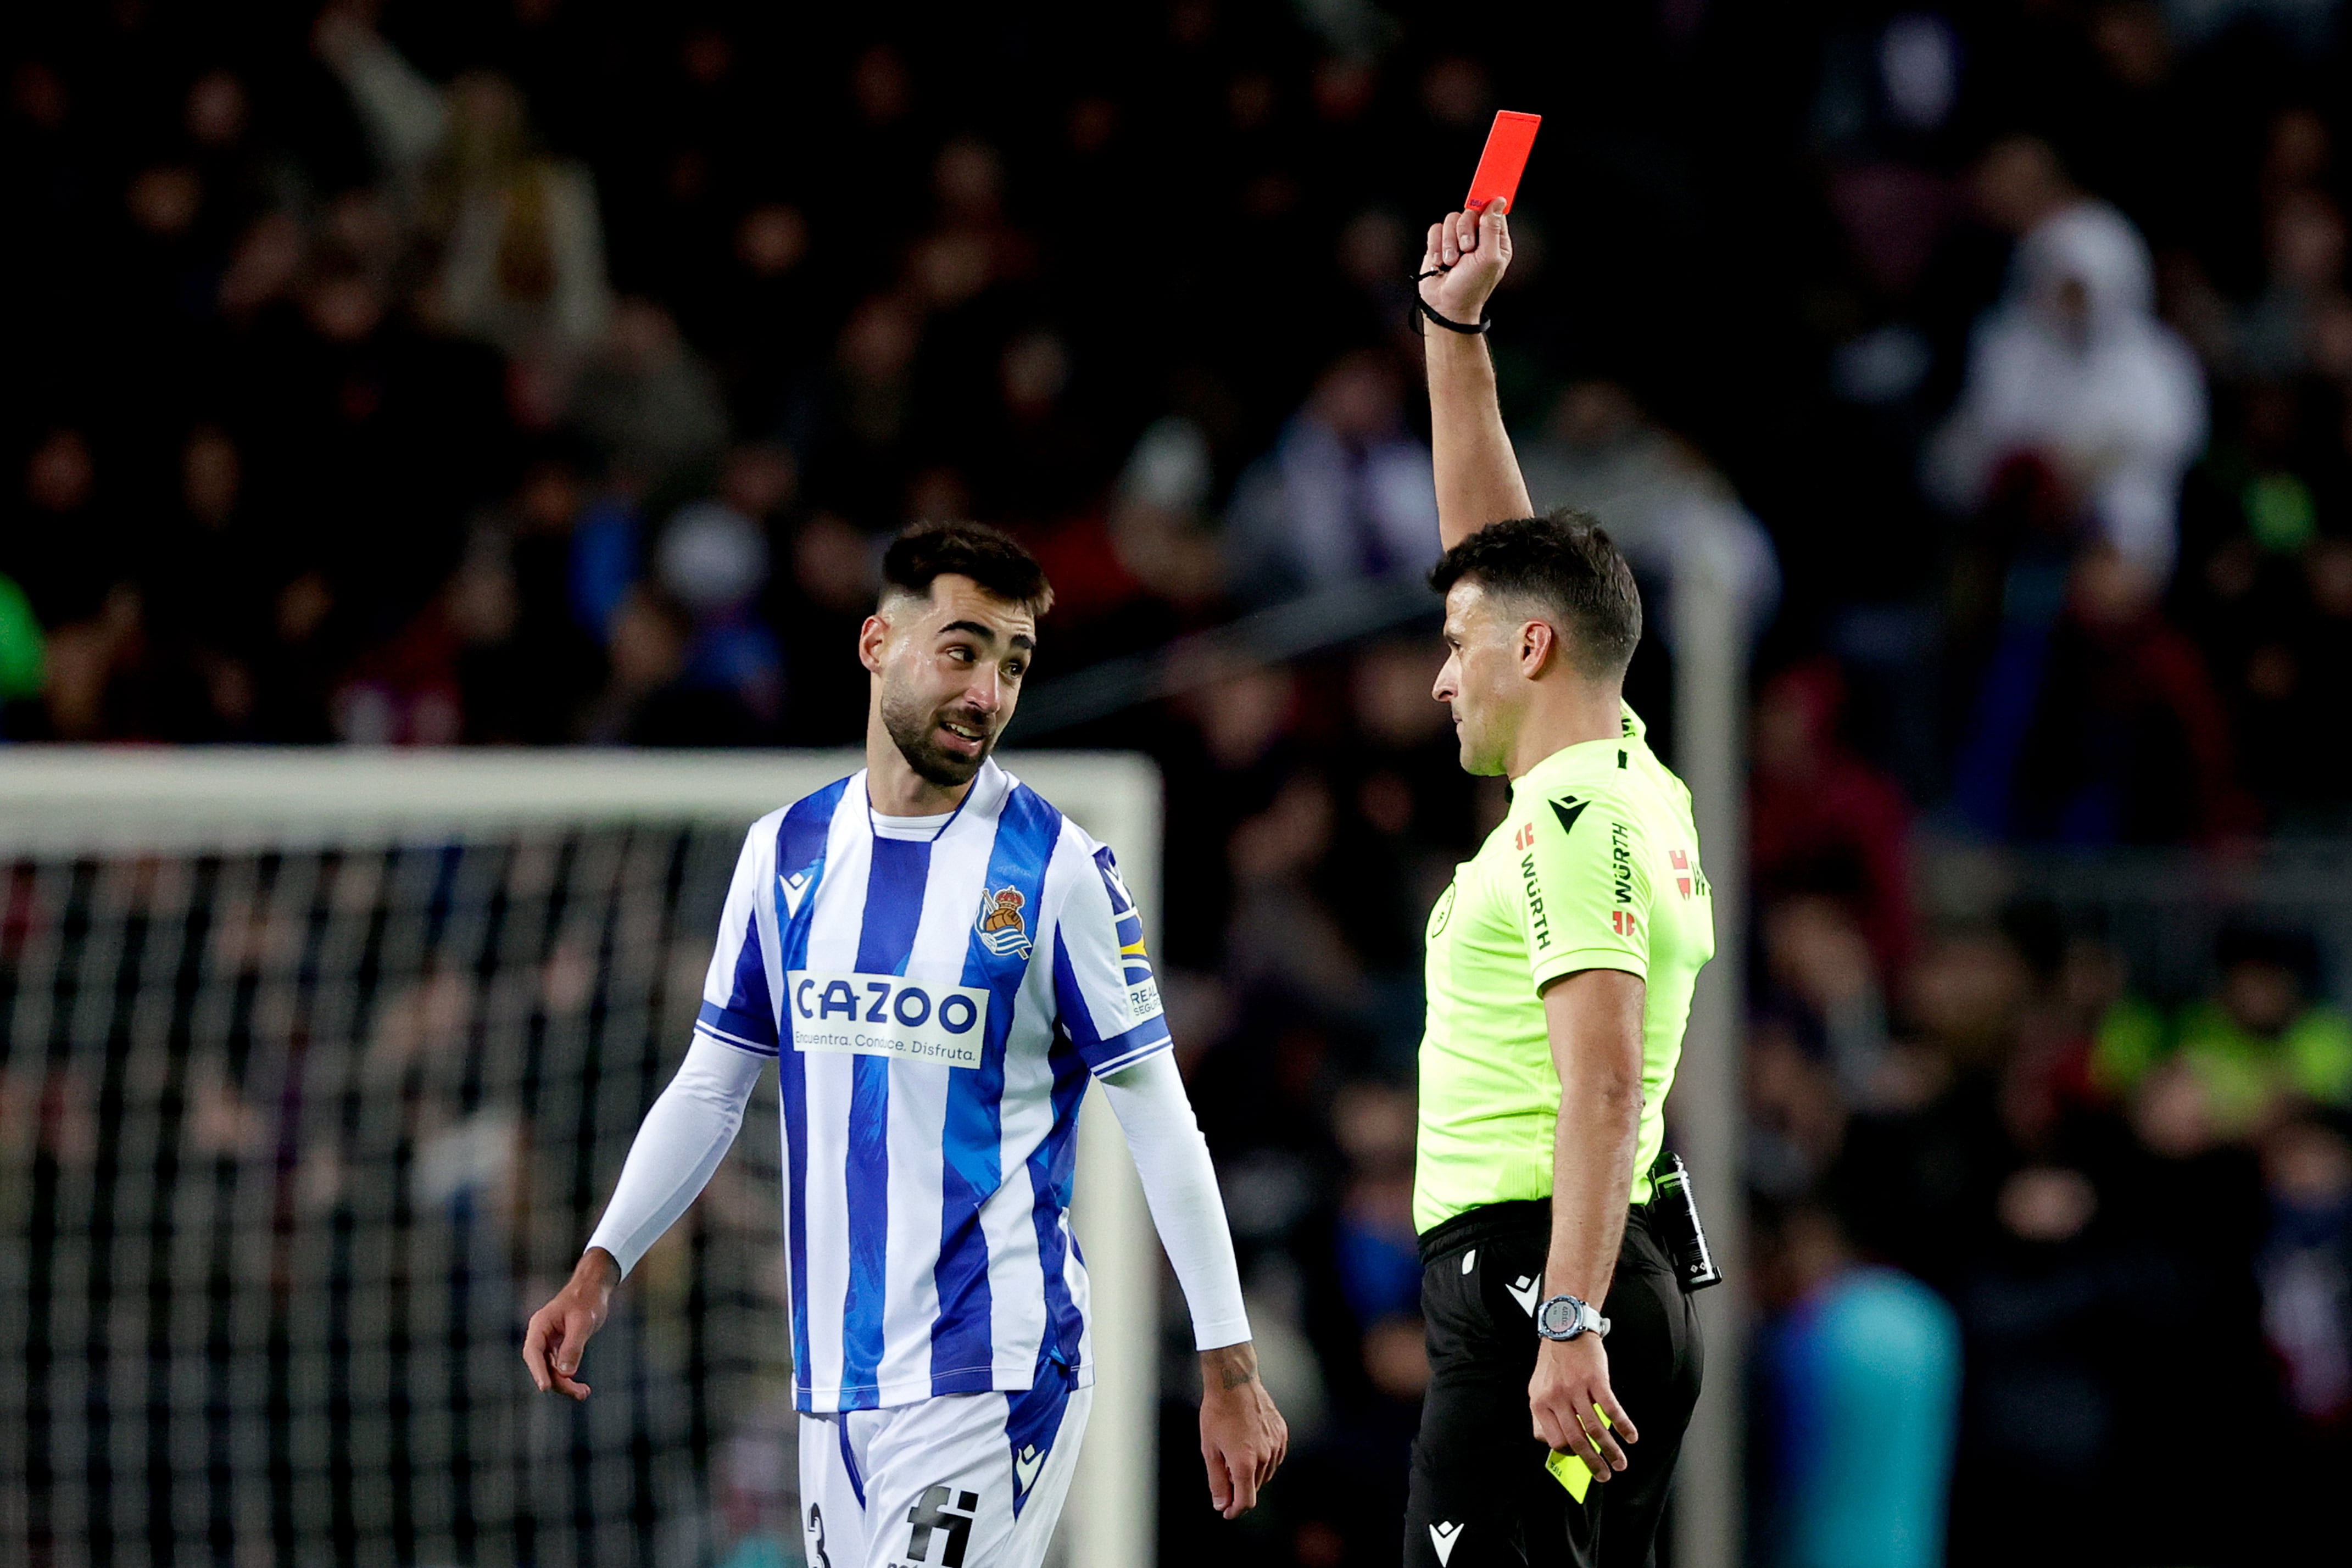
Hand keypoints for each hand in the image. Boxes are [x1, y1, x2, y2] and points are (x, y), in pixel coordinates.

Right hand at [523, 1248, 618, 1400]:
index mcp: (540, 1324)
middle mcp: (540, 1335)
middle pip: (541, 1365)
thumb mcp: (583, 1322)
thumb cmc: (587, 1300)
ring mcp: (548, 1342)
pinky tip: (581, 1388)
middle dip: (557, 1382)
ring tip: (584, 1393)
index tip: (545, 1387)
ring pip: (550, 1369)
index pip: (533, 1352)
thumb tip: (566, 1373)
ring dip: (564, 1383)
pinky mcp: (558, 1347)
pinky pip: (558, 1367)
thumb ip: (573, 1346)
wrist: (594, 1288)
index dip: (538, 1371)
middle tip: (580, 1393)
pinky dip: (568, 1377)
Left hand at [1198, 1342, 1287, 1519]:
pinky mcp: (1281, 1433)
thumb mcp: (1210, 1450)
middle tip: (1224, 1472)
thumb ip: (1217, 1481)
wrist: (1234, 1382)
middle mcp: (1264, 1457)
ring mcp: (1276, 1444)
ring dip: (1252, 1474)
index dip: (1235, 1510)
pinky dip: (1263, 1460)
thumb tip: (1221, 1505)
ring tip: (1234, 1454)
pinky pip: (1275, 1457)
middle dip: (1239, 1487)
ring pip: (1266, 1473)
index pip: (1245, 1501)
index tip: (1227, 1512)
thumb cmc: (1217, 1413)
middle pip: (1254, 1487)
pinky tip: (1250, 1447)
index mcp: (1244, 1463)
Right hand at [1418, 201, 1513, 325]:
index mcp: (1496, 241)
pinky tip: (1439, 262)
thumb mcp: (1489, 257)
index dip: (1485, 208)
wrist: (1446, 306)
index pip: (1493, 212)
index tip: (1478, 211)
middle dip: (1463, 231)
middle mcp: (1477, 238)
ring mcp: (1457, 241)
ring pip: (1450, 220)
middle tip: (1466, 249)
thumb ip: (1492, 227)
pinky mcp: (1439, 245)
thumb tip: (1498, 201)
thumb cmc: (1472, 287)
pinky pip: (1435, 229)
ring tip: (1451, 262)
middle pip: (1469, 213)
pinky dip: (1435, 246)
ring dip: (1448, 243)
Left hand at [1528, 1334, 1636, 1479]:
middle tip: (1605, 1476)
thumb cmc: (1553, 1362)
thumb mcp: (1537, 1388)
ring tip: (1621, 1463)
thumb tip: (1554, 1444)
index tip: (1581, 1459)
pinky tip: (1631, 1436)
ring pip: (1595, 1429)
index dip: (1569, 1453)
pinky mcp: (1595, 1380)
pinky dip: (1623, 1425)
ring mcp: (1576, 1389)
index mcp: (1539, 1403)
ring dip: (1611, 1450)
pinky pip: (1611, 1409)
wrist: (1565, 1329)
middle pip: (1576, 1440)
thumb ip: (1544, 1415)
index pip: (1554, 1440)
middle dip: (1593, 1463)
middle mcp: (1556, 1398)